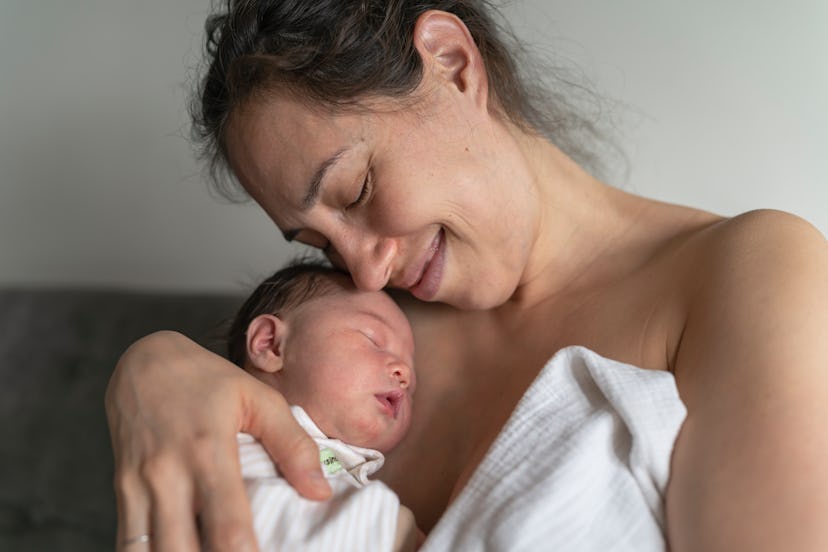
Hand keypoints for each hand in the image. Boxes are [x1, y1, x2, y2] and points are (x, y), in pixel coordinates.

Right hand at [105, 331, 330, 550]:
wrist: (144, 361)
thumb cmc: (209, 381)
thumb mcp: (258, 399)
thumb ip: (293, 446)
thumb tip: (321, 493)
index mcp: (209, 450)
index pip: (228, 525)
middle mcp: (168, 473)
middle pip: (183, 550)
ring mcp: (138, 485)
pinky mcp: (121, 491)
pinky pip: (128, 542)